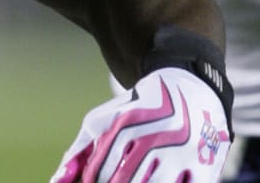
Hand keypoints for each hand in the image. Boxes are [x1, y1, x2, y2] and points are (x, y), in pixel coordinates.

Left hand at [50, 68, 230, 182]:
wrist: (187, 89)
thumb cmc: (136, 110)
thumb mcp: (102, 120)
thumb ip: (80, 150)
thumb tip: (58, 179)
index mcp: (125, 127)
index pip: (101, 172)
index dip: (93, 182)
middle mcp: (153, 139)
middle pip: (125, 182)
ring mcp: (181, 153)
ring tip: (132, 180)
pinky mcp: (205, 165)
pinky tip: (154, 182)